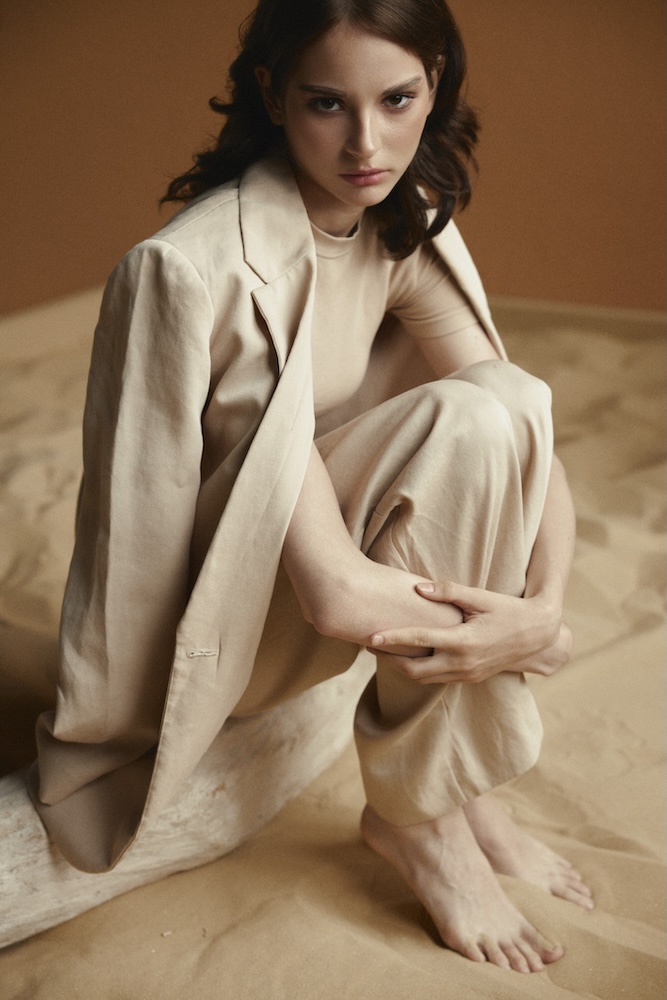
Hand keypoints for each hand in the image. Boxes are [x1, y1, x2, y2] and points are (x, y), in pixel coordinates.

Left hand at [369, 580, 570, 683]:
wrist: (538, 636)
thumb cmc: (509, 610)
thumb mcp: (482, 597)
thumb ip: (449, 591)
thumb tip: (418, 588)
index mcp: (464, 641)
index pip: (420, 641)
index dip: (393, 639)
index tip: (371, 636)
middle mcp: (463, 663)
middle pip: (414, 670)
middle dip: (388, 659)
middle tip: (369, 644)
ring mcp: (466, 674)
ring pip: (423, 678)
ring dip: (401, 667)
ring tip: (382, 651)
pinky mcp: (469, 678)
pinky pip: (436, 679)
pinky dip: (418, 671)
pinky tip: (407, 657)